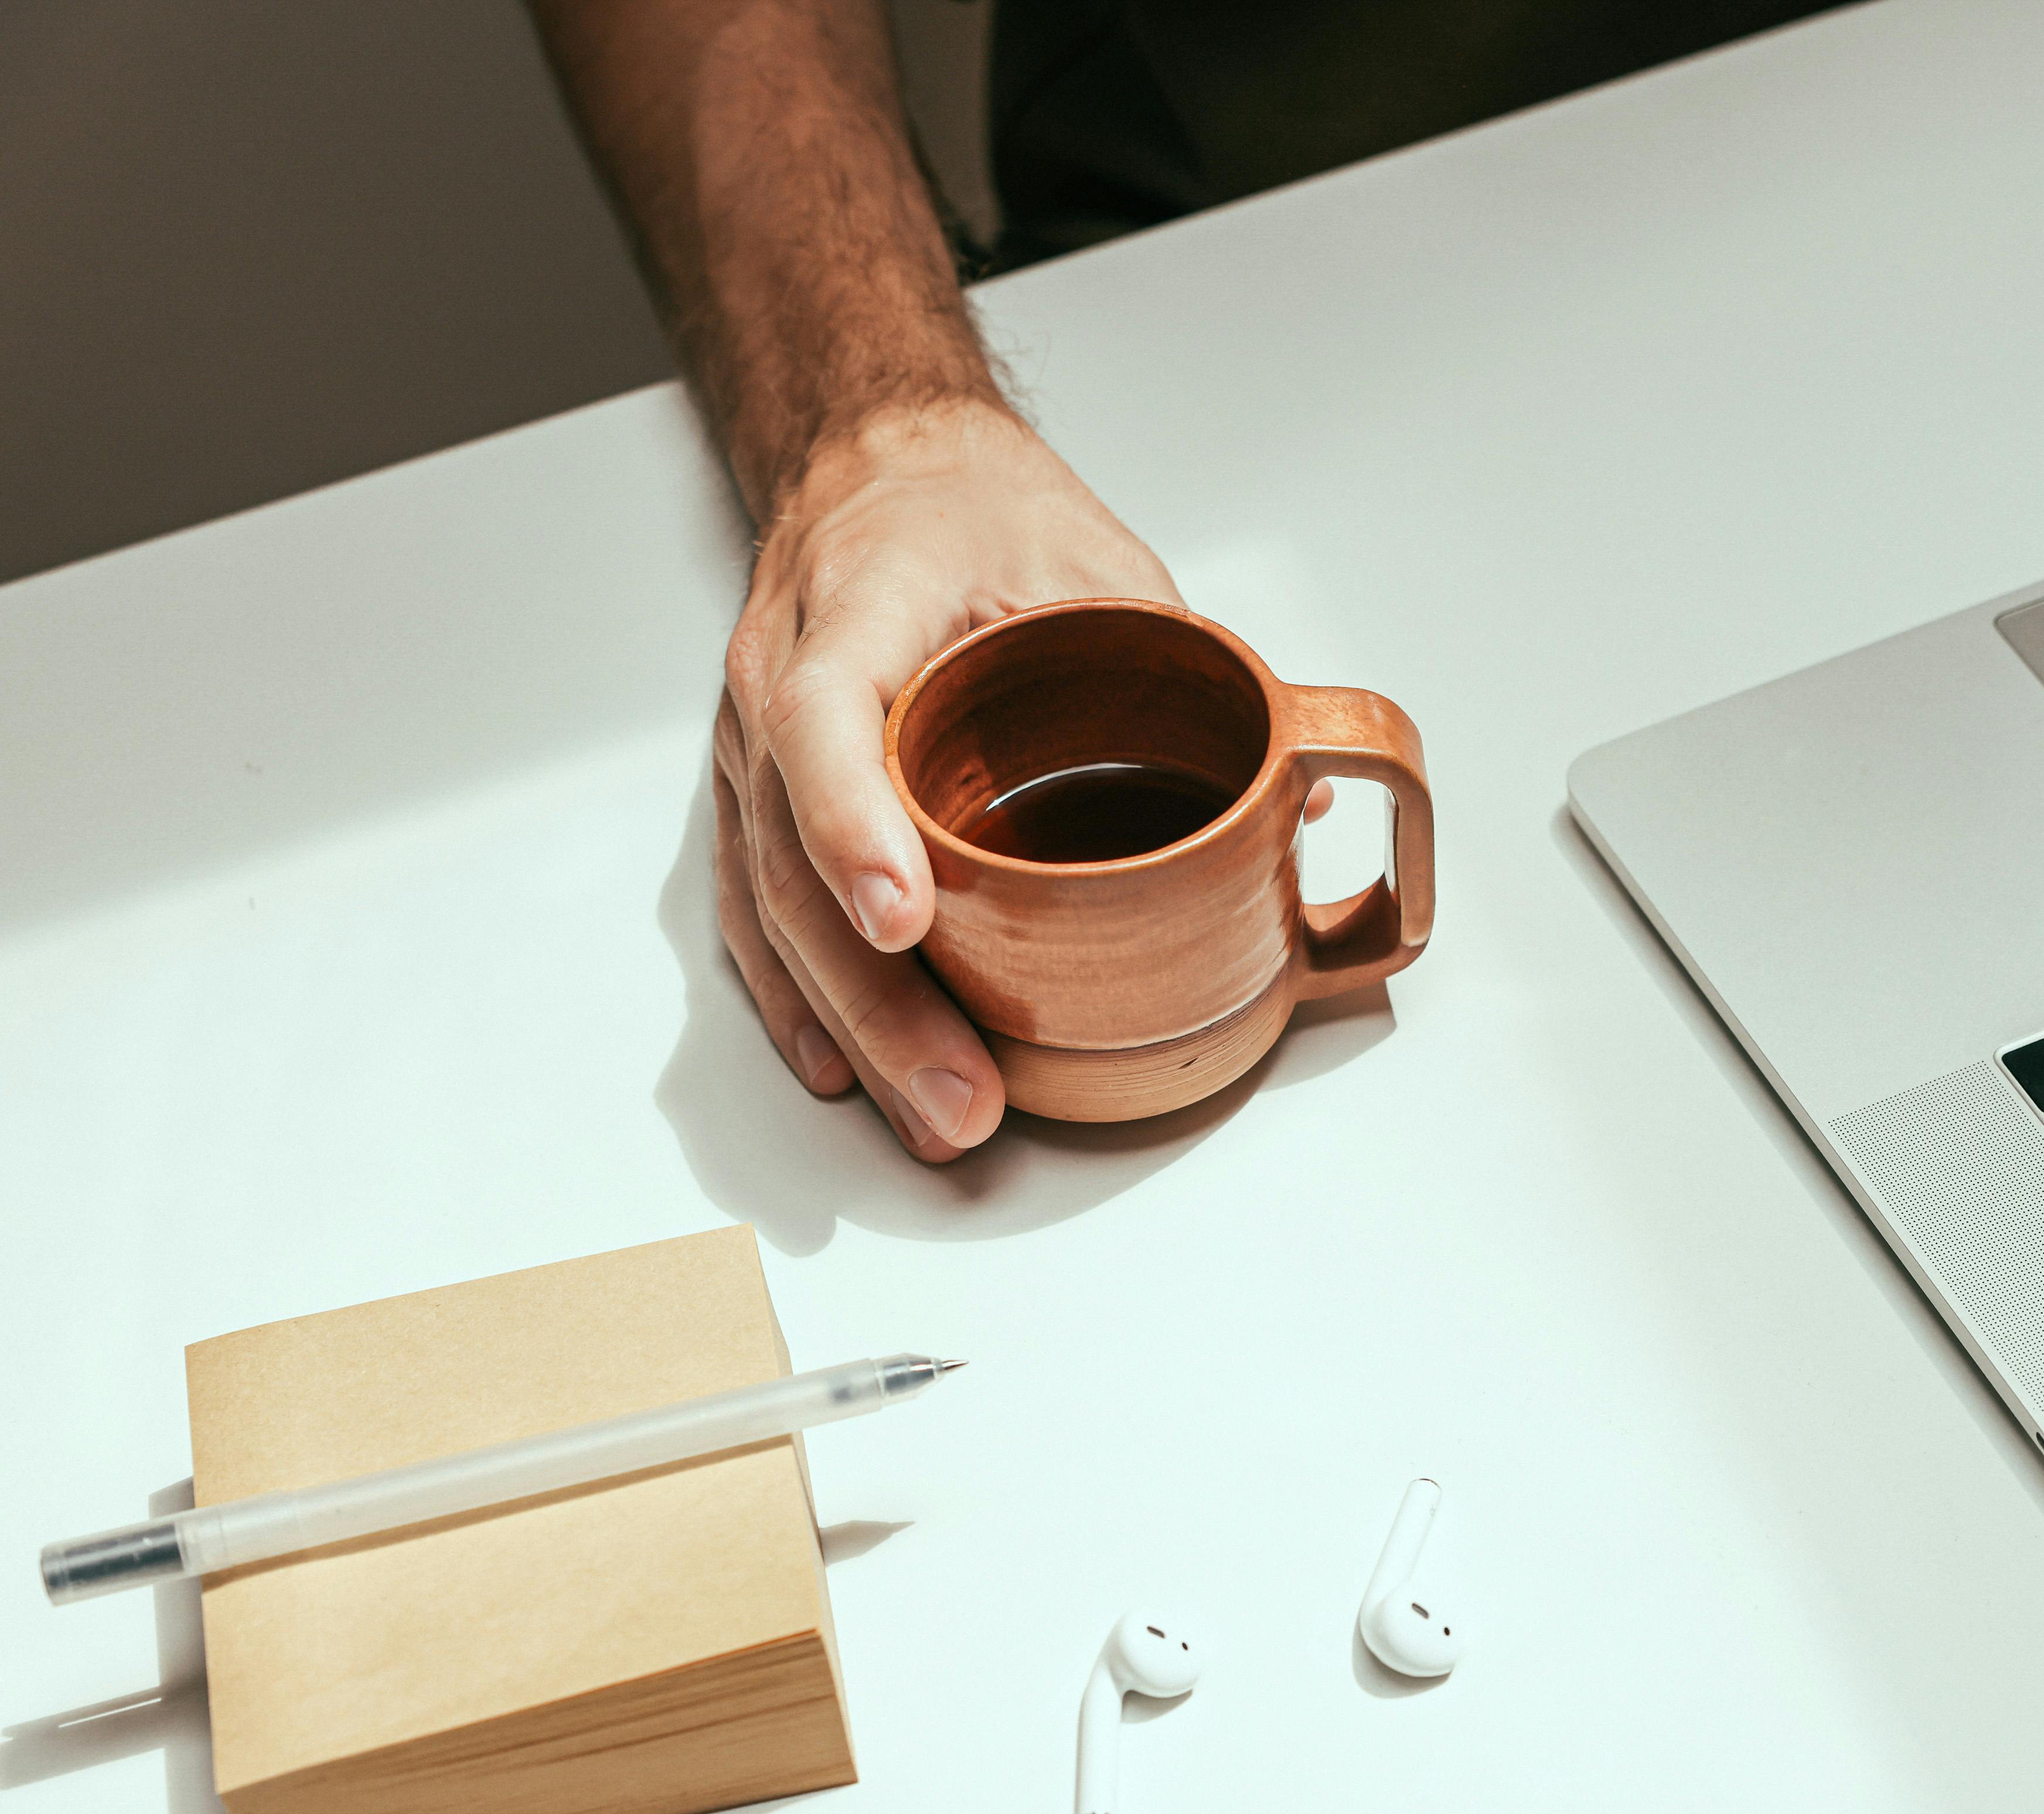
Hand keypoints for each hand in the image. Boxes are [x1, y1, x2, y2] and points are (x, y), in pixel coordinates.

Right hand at [712, 397, 1177, 1160]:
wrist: (875, 466)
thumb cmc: (973, 509)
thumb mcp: (1092, 554)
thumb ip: (1185, 668)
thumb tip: (1291, 803)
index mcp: (860, 604)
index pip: (826, 716)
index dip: (855, 821)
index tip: (905, 916)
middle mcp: (778, 681)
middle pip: (795, 858)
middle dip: (880, 997)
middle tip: (961, 1092)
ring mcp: (752, 750)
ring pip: (776, 909)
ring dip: (856, 1027)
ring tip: (935, 1116)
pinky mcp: (757, 801)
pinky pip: (759, 916)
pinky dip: (801, 1002)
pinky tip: (846, 1071)